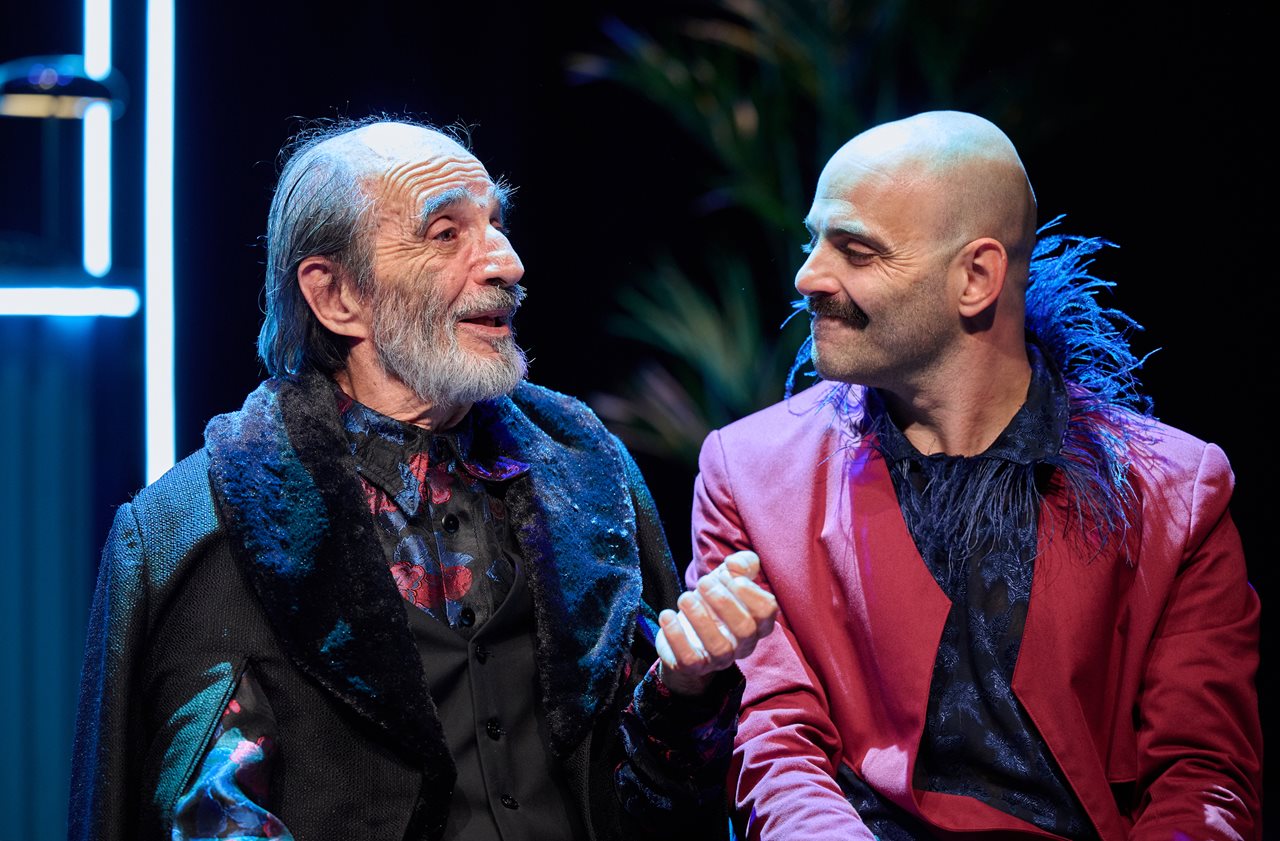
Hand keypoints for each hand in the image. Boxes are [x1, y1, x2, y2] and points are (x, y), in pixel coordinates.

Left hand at [656, 550, 777, 695]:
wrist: (686, 631)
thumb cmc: (713, 600)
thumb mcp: (729, 577)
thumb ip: (742, 564)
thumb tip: (735, 563)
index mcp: (758, 623)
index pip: (766, 611)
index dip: (749, 590)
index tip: (728, 574)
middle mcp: (743, 644)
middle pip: (745, 629)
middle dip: (723, 602)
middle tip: (703, 583)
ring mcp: (720, 658)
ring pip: (719, 647)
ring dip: (700, 618)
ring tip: (685, 598)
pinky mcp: (694, 666)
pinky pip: (689, 659)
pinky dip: (676, 636)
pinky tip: (667, 615)